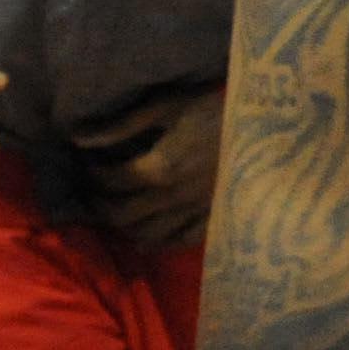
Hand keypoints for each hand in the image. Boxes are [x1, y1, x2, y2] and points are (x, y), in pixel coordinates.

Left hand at [71, 83, 225, 249]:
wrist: (272, 126)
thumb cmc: (219, 108)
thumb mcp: (170, 107)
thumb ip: (122, 126)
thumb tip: (76, 139)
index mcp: (159, 168)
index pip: (111, 180)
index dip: (92, 173)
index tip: (88, 164)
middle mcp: (173, 198)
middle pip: (121, 214)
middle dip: (100, 204)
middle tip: (94, 192)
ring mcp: (195, 213)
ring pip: (146, 234)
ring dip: (124, 226)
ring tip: (118, 212)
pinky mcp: (214, 219)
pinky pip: (179, 242)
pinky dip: (158, 242)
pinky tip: (148, 235)